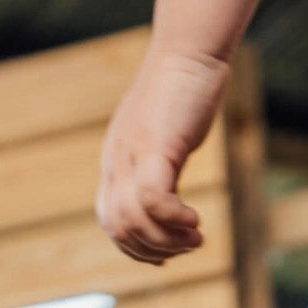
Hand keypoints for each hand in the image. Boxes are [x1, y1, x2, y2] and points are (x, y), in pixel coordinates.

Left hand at [98, 48, 229, 264]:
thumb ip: (158, 170)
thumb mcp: (163, 140)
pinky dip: (174, 219)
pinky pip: (153, 199)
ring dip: (167, 240)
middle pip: (119, 228)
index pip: (110, 222)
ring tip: (196, 237)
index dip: (136, 249)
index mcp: (115, 163)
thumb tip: (166, 201)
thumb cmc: (182, 93)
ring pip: (134, 219)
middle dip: (155, 249)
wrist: (189, 51)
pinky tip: (195, 219)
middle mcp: (117, 161)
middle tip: (190, 245)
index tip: (167, 255)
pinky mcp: (155, 146)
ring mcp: (132, 153)